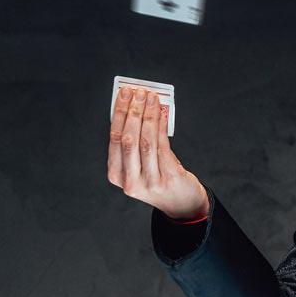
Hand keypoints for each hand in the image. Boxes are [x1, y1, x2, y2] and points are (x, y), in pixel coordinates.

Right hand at [108, 87, 209, 219]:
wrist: (180, 204)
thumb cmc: (158, 179)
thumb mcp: (139, 165)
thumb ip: (134, 142)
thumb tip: (136, 107)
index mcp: (117, 176)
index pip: (114, 139)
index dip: (118, 113)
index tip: (123, 94)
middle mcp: (131, 181)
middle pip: (128, 139)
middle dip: (132, 111)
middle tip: (138, 92)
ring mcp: (150, 182)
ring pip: (146, 142)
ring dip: (148, 116)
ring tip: (151, 98)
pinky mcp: (168, 178)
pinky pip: (163, 146)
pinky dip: (161, 126)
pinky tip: (162, 113)